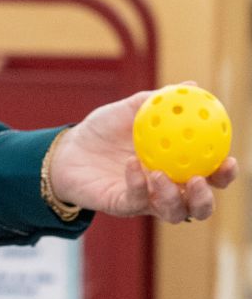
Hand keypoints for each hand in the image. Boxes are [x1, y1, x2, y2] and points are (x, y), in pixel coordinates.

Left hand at [48, 89, 237, 223]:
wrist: (67, 147)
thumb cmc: (103, 130)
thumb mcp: (130, 110)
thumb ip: (159, 101)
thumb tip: (192, 85)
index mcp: (175, 168)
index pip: (209, 176)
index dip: (224, 174)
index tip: (230, 159)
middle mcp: (165, 190)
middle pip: (198, 206)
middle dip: (206, 199)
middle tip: (201, 179)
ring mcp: (144, 201)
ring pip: (172, 213)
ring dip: (173, 198)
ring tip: (162, 174)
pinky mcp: (121, 206)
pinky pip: (136, 201)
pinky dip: (138, 184)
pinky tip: (133, 165)